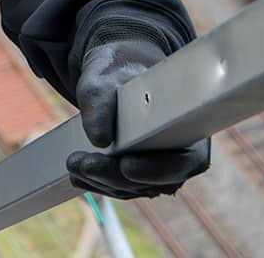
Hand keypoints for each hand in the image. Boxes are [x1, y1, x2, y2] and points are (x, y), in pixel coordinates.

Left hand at [67, 38, 209, 199]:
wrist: (115, 77)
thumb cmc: (118, 74)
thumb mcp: (104, 80)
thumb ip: (100, 103)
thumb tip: (99, 139)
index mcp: (189, 126)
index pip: (185, 160)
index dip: (157, 169)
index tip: (126, 165)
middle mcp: (181, 153)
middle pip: (155, 181)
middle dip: (115, 176)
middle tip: (84, 164)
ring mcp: (161, 168)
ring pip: (135, 188)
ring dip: (102, 181)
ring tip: (74, 164)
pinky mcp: (140, 175)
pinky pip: (123, 187)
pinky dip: (99, 183)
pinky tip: (78, 174)